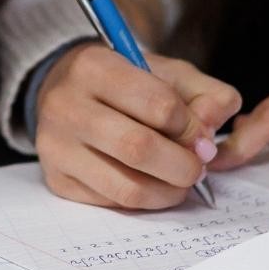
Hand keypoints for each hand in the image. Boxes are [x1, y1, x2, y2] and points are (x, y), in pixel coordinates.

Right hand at [34, 45, 241, 209]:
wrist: (62, 91)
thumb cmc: (122, 82)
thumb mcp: (165, 71)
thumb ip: (204, 93)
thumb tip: (212, 133)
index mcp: (93, 67)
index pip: (158, 105)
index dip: (192, 128)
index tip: (203, 138)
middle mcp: (66, 106)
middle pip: (139, 148)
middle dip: (183, 166)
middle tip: (198, 167)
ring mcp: (56, 147)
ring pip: (126, 186)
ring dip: (168, 192)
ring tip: (180, 181)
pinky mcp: (56, 180)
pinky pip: (112, 203)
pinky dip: (144, 200)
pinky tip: (152, 184)